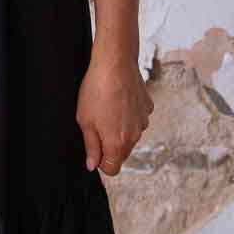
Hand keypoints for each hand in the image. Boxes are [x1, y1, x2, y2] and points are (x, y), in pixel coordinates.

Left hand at [76, 54, 152, 175]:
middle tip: (96, 124)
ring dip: (119, 129)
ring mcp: (143, 121)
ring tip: (107, 108)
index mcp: (118, 144)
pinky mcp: (147, 108)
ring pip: (130, 135)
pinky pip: (136, 119)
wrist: (115, 64)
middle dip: (109, 144)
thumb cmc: (97, 90)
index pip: (112, 169)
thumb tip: (93, 164)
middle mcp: (135, 136)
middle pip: (121, 153)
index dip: (100, 161)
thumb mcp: (85, 121)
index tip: (93, 149)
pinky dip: (128, 115)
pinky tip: (118, 100)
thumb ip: (91, 146)